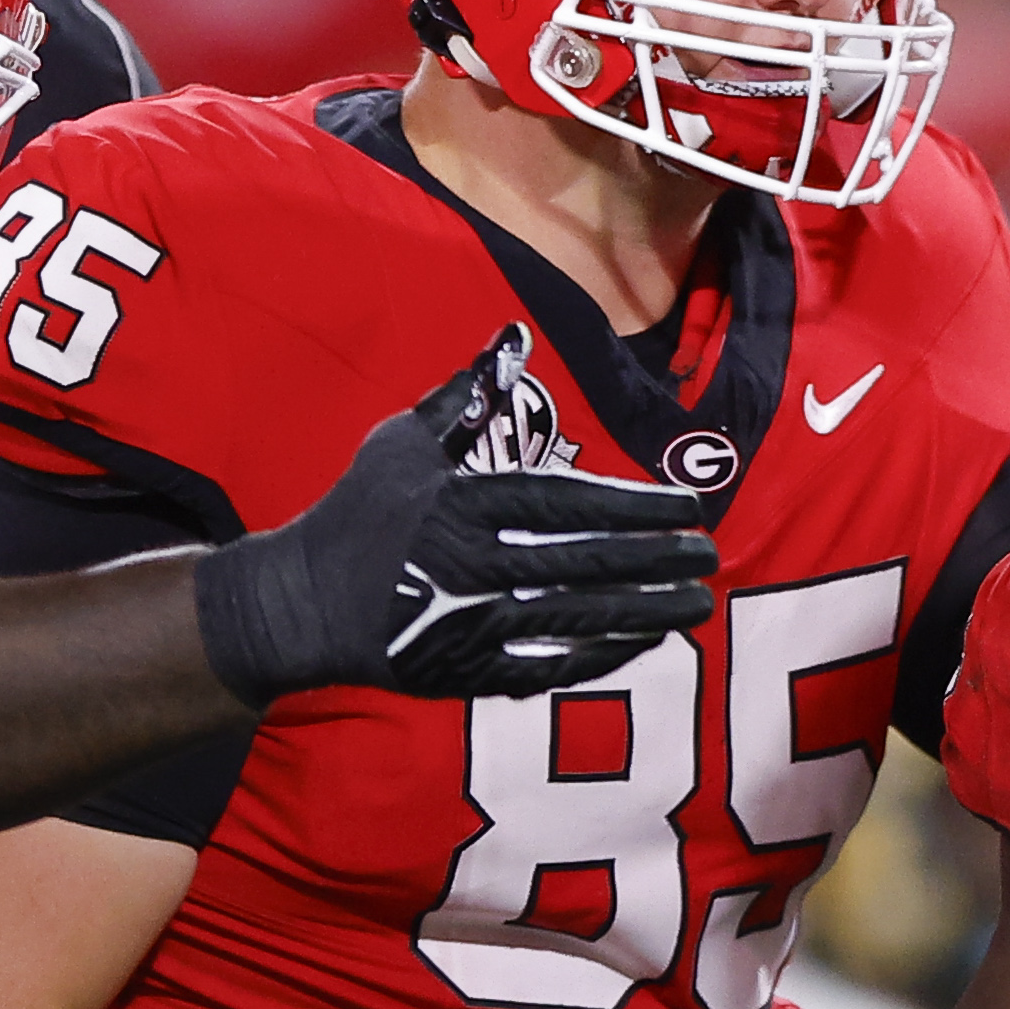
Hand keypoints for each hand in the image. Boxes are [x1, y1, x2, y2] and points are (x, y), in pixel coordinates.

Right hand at [190, 326, 715, 703]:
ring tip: (697, 603)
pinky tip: (644, 642)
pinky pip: (549, 666)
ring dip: (644, 612)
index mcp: (463, 504)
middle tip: (710, 556)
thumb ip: (466, 396)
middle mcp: (472, 565)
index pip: (568, 504)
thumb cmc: (357, 514)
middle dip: (655, 561)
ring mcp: (471, 624)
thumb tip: (513, 337)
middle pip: (584, 564)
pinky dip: (600, 655)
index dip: (634, 506)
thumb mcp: (402, 444)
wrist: (299, 605)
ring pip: (576, 619)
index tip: (687, 507)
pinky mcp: (467, 671)